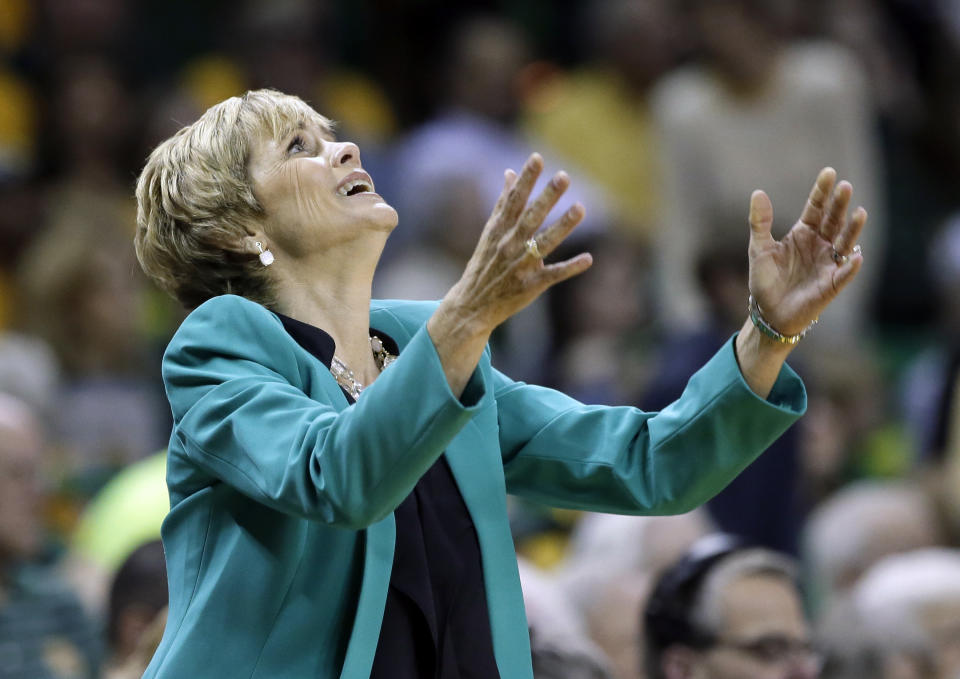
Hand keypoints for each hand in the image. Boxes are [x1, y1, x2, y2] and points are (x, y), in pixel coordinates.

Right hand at [438, 153, 592, 334]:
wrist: (472, 305)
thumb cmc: (484, 265)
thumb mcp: (490, 232)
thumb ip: (502, 203)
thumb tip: (510, 172)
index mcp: (499, 230)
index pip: (514, 201)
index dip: (526, 180)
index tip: (537, 159)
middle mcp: (509, 245)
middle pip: (530, 218)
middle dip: (547, 197)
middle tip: (563, 176)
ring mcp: (520, 266)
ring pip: (544, 244)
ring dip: (563, 226)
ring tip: (580, 207)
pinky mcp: (531, 286)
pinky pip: (553, 275)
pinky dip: (570, 268)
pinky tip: (588, 258)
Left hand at [747, 167, 867, 336]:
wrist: (768, 312)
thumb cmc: (766, 280)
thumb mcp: (759, 248)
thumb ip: (760, 222)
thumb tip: (758, 193)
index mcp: (804, 233)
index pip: (816, 207)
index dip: (822, 191)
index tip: (829, 173)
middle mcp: (820, 244)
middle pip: (833, 220)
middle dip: (839, 204)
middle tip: (845, 186)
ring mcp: (828, 263)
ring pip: (845, 243)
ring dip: (853, 229)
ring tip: (860, 213)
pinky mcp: (831, 285)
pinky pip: (843, 274)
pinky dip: (850, 267)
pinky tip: (856, 257)